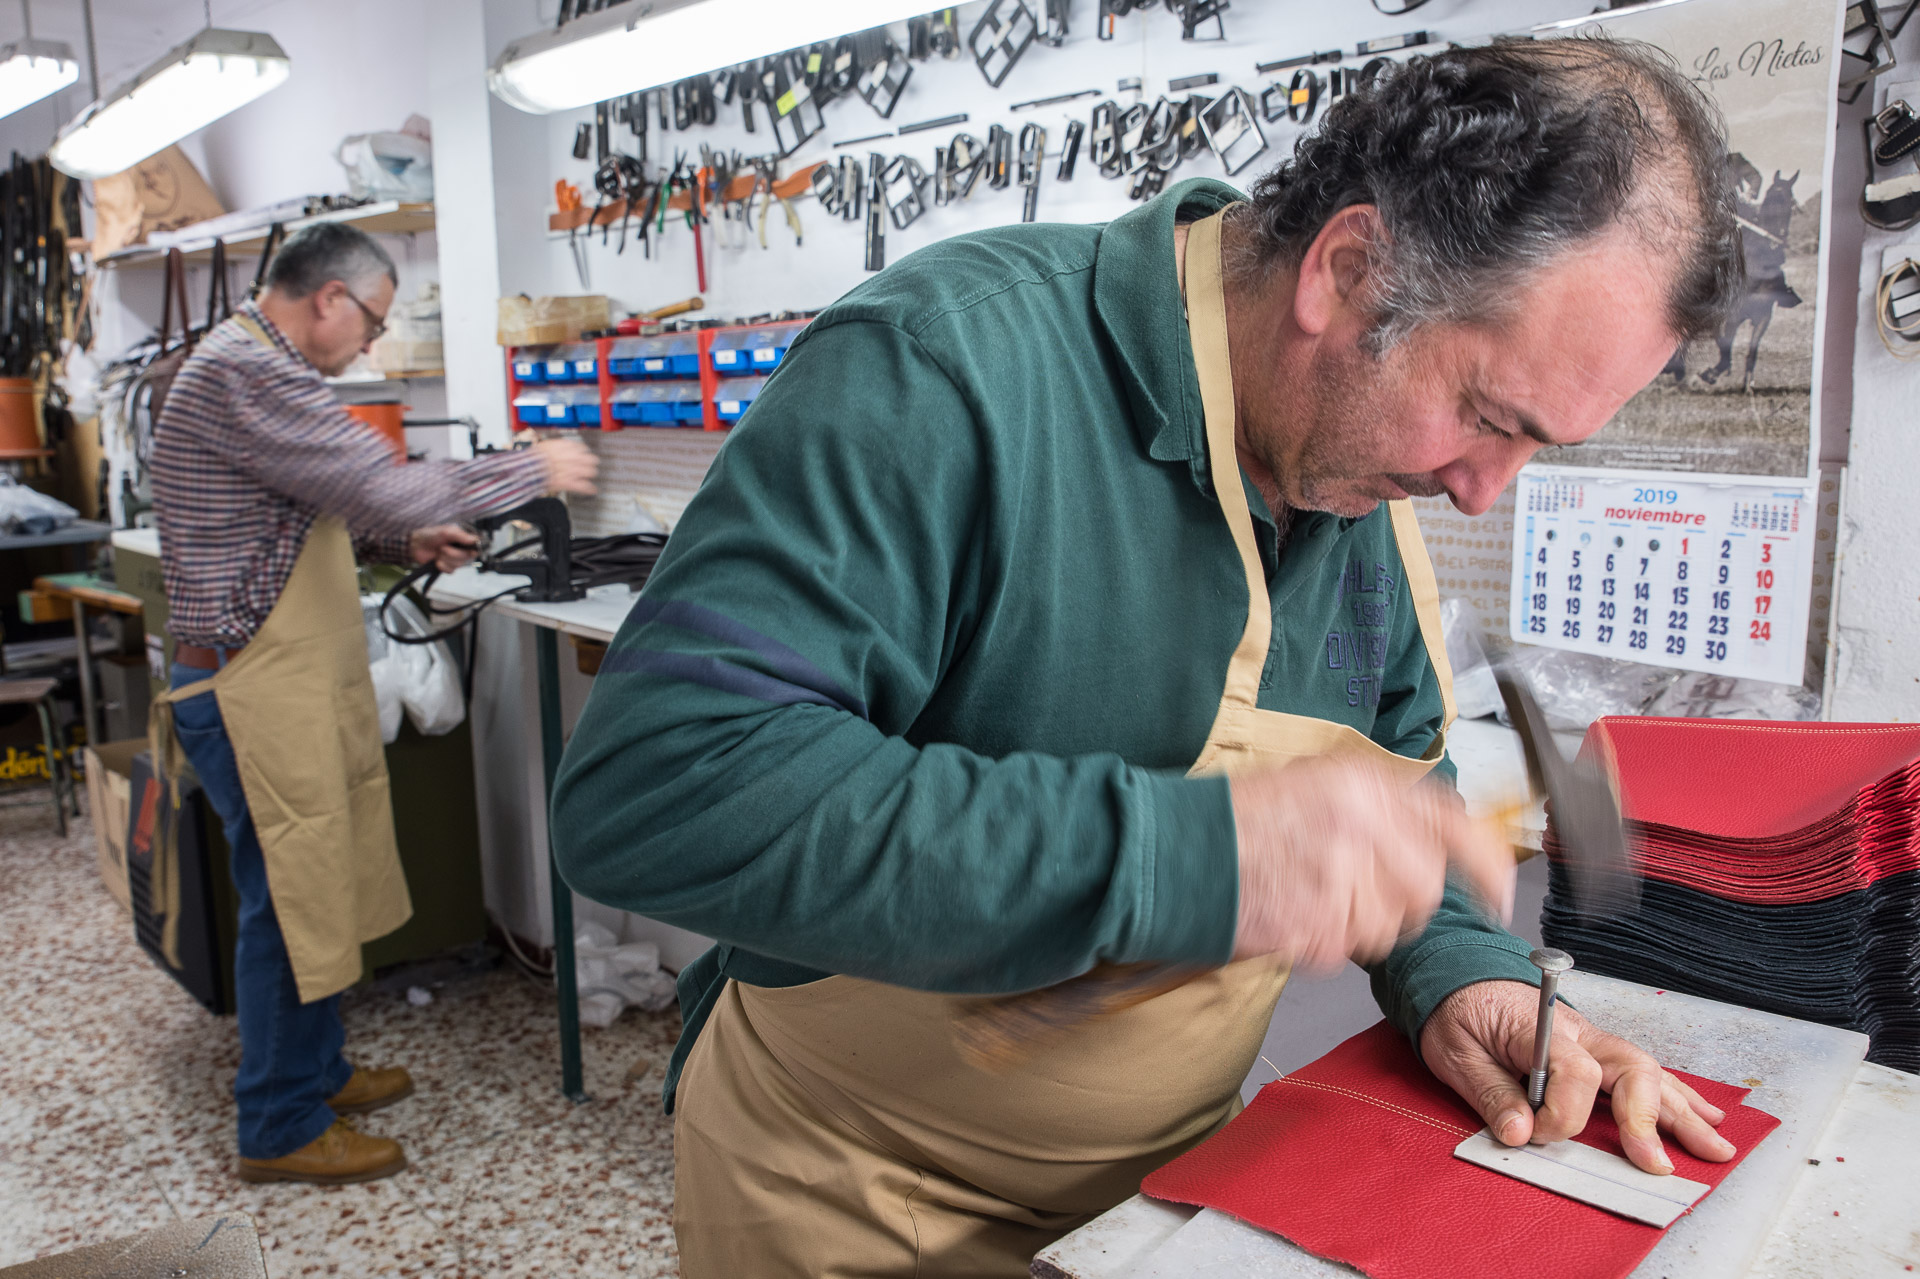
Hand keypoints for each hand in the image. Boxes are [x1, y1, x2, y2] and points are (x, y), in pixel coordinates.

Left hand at [409, 524, 480, 571]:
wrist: (415, 545)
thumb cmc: (430, 535)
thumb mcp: (446, 532)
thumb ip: (461, 536)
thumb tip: (475, 540)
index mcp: (463, 539)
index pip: (477, 546)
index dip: (474, 549)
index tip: (470, 550)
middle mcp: (461, 549)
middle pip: (467, 557)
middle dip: (453, 554)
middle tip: (443, 548)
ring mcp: (455, 559)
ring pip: (459, 565)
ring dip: (445, 559)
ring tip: (438, 553)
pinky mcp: (448, 567)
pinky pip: (451, 570)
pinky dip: (442, 566)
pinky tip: (436, 561)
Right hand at [535, 437, 598, 494]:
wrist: (530, 468)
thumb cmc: (535, 457)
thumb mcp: (546, 446)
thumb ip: (558, 446)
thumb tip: (562, 446)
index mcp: (567, 448)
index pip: (583, 448)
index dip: (583, 453)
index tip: (583, 455)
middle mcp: (573, 458)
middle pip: (591, 459)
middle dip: (590, 463)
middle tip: (589, 465)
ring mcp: (573, 471)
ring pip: (591, 472)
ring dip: (590, 474)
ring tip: (590, 475)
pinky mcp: (569, 483)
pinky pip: (585, 486)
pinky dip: (589, 489)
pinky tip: (592, 490)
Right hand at [1229, 758, 1514, 970]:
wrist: (1174, 851)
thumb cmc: (1236, 819)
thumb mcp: (1314, 782)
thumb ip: (1378, 807)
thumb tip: (1433, 839)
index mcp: (1364, 784)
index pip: (1455, 823)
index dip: (1486, 862)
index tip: (1499, 891)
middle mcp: (1362, 825)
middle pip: (1424, 888)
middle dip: (1396, 898)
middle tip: (1347, 887)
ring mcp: (1341, 879)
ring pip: (1389, 926)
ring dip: (1357, 922)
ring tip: (1306, 893)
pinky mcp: (1318, 926)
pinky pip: (1347, 948)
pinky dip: (1322, 941)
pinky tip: (1289, 911)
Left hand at [1419, 979, 1737, 1173]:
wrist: (1459, 975)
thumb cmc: (1458, 1011)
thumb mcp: (1456, 1052)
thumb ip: (1490, 1094)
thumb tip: (1519, 1134)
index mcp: (1539, 1027)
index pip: (1574, 1073)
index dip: (1561, 1114)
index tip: (1536, 1134)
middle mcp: (1577, 1032)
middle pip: (1631, 1068)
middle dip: (1648, 1118)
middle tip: (1654, 1164)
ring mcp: (1593, 1040)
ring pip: (1648, 1072)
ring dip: (1683, 1112)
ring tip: (1714, 1147)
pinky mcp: (1597, 1050)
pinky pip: (1644, 1071)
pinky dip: (1676, 1094)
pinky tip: (1703, 1115)